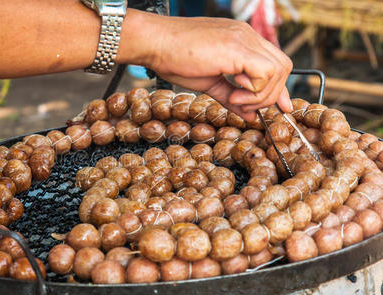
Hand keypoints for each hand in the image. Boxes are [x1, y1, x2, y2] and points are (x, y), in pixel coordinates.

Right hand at [147, 17, 292, 121]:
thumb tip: (249, 115)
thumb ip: (231, 97)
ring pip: (279, 71)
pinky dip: (254, 90)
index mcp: (242, 40)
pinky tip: (234, 92)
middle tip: (245, 105)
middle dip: (271, 94)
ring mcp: (244, 39)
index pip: (274, 63)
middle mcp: (248, 36)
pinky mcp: (238, 48)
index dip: (279, 88)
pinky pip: (266, 72)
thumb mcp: (209, 82)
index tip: (280, 107)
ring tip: (234, 98)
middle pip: (283, 67)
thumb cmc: (174, 58)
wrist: (155, 42)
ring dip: (260, 94)